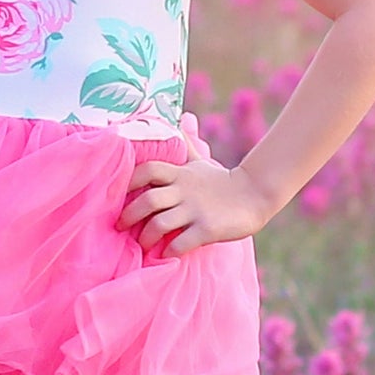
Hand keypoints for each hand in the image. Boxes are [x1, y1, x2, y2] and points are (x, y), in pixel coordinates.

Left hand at [116, 153, 270, 257]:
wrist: (256, 196)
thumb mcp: (201, 161)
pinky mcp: (208, 229)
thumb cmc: (222, 181)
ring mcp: (196, 210)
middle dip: (130, 215)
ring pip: (160, 223)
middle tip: (121, 227)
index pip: (148, 169)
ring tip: (143, 246)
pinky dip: (168, 252)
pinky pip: (181, 243)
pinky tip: (165, 256)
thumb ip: (187, 145)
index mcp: (180, 174)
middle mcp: (185, 191)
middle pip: (148, 200)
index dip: (129, 181)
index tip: (118, 195)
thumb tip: (181, 118)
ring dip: (146, 237)